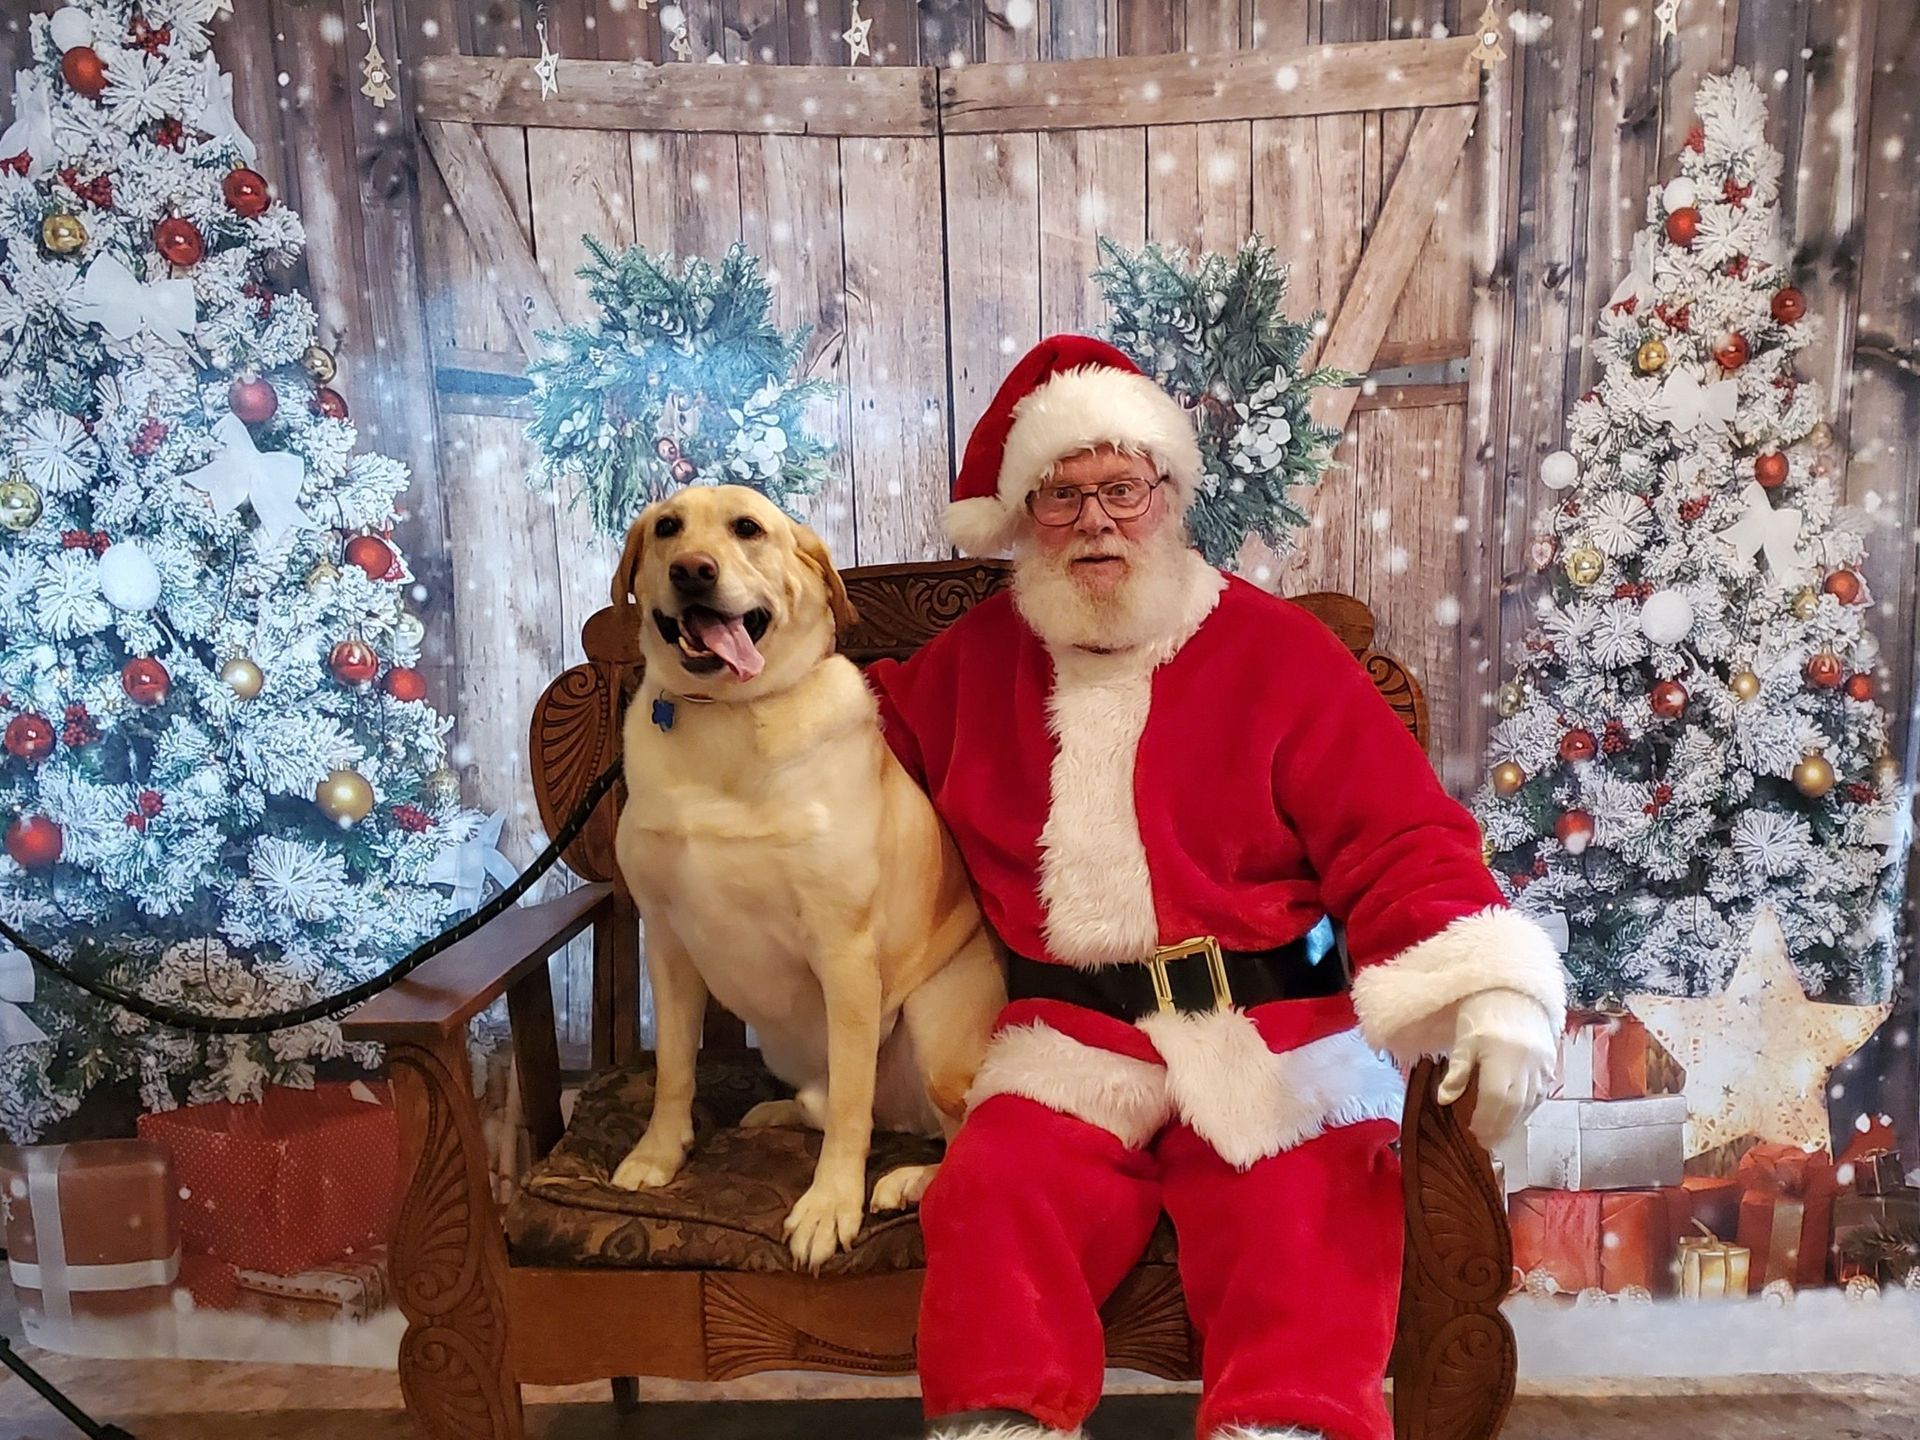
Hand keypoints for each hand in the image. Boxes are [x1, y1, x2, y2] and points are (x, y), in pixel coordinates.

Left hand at [1435, 988, 1557, 1150]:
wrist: (1513, 990)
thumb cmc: (1482, 1011)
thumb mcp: (1463, 1040)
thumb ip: (1457, 1071)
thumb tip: (1444, 1099)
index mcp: (1502, 1055)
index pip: (1495, 1099)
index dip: (1486, 1120)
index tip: (1475, 1134)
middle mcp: (1526, 1062)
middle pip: (1515, 1105)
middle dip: (1500, 1126)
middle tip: (1487, 1141)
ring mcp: (1542, 1063)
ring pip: (1531, 1102)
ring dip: (1515, 1121)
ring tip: (1500, 1133)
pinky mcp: (1551, 1062)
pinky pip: (1543, 1092)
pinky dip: (1529, 1107)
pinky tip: (1518, 1115)